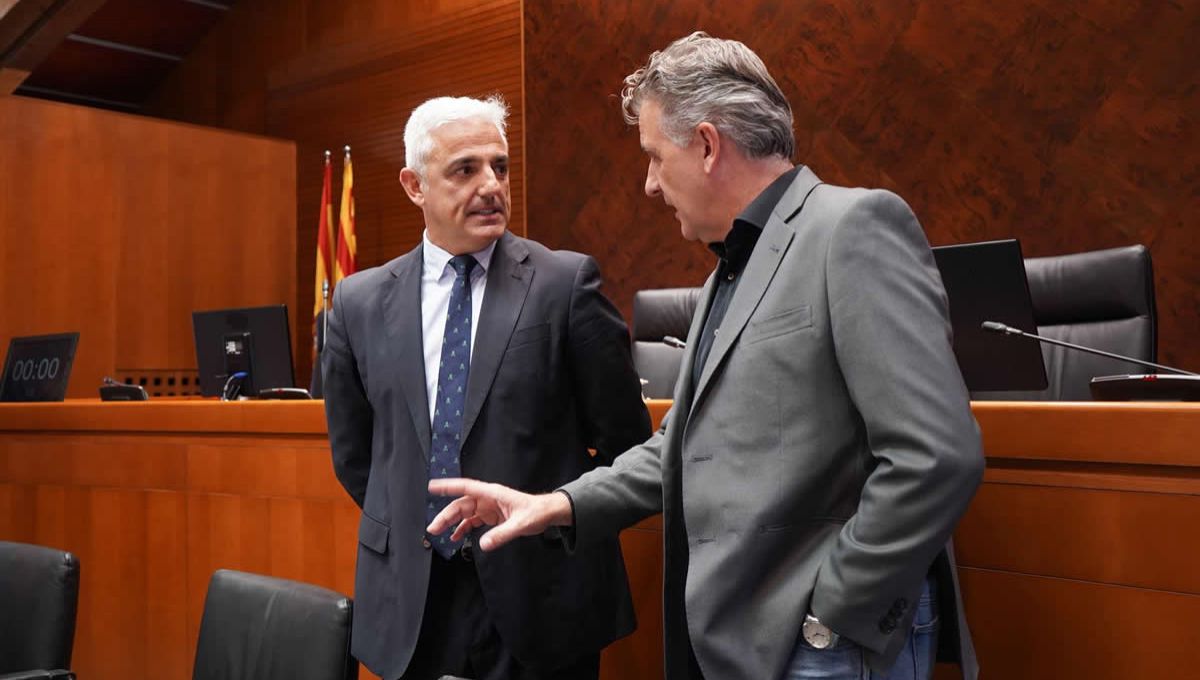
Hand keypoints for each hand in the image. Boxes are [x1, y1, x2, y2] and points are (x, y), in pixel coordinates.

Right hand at [427, 478, 573, 551]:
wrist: (546, 513)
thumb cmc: (536, 511)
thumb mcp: (520, 524)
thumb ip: (502, 534)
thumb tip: (484, 544)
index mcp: (492, 493)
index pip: (465, 487)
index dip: (448, 486)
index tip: (432, 487)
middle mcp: (487, 499)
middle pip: (461, 504)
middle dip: (446, 515)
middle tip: (434, 528)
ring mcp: (488, 507)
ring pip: (464, 513)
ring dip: (451, 522)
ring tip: (439, 533)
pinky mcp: (491, 516)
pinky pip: (472, 521)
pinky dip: (463, 528)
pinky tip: (456, 537)